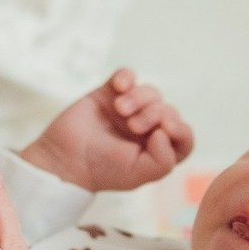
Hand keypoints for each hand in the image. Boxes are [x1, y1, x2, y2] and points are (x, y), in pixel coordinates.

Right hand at [20, 67, 193, 191]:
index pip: (184, 137)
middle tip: (134, 126)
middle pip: (168, 110)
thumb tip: (166, 132)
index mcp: (158, 150)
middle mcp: (147, 129)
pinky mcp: (110, 93)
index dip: (180, 130)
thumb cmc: (102, 169)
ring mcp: (129, 110)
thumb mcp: (138, 173)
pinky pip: (128, 76)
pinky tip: (118, 87)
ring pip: (151, 92)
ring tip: (120, 109)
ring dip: (139, 98)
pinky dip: (127, 77)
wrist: (64, 158)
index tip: (164, 130)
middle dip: (154, 115)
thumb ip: (163, 160)